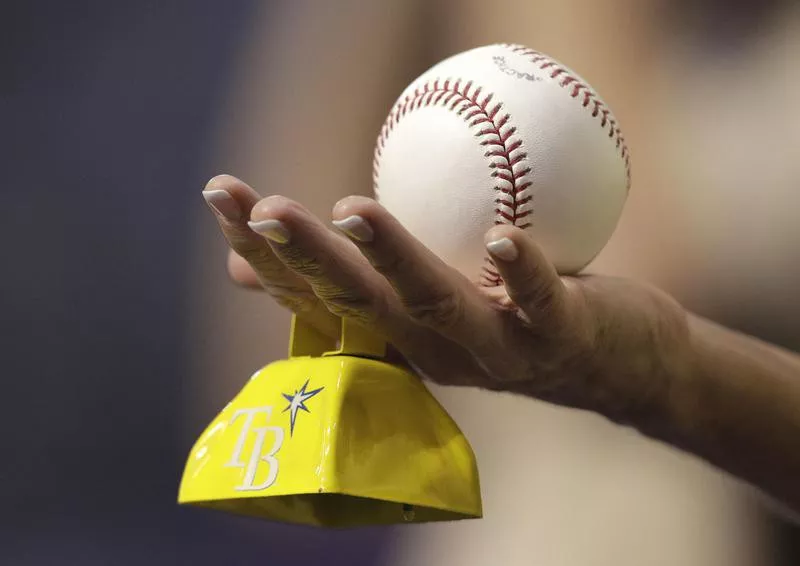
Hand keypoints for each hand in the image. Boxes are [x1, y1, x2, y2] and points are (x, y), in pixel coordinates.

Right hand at [202, 174, 690, 425]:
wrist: (616, 369)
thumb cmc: (513, 320)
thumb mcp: (434, 301)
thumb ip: (363, 282)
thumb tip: (259, 269)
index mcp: (396, 336)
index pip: (315, 294)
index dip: (264, 250)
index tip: (220, 195)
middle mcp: (433, 350)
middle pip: (357, 302)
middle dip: (303, 257)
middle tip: (256, 206)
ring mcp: (494, 349)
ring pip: (433, 303)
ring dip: (390, 258)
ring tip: (349, 208)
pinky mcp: (558, 337)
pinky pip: (539, 303)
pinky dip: (520, 272)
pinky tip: (500, 237)